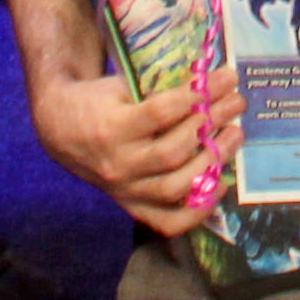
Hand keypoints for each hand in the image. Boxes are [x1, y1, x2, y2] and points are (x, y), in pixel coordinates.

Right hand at [29, 67, 238, 236]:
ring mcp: (125, 192)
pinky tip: (220, 185)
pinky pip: (168, 221)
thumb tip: (211, 82)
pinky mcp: (132, 207)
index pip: (162, 112)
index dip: (198, 94)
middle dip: (211, 124)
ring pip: (175, 187)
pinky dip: (198, 210)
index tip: (226, 78)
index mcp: (112, 128)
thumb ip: (158, 88)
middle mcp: (118, 165)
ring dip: (212, 160)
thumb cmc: (98, 101)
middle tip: (237, 102)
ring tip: (235, 134)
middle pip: (173, 151)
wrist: (62, 132)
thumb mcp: (120, 85)